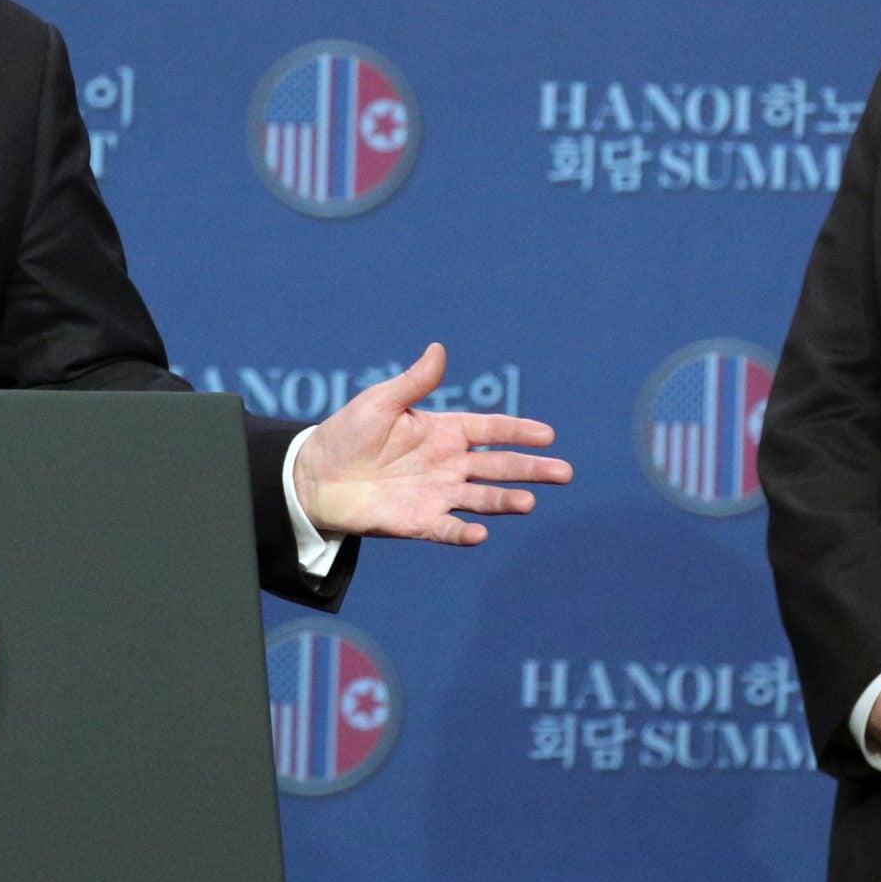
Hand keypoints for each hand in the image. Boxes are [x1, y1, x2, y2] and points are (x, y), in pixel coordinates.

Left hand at [290, 343, 570, 544]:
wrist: (316, 475)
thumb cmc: (348, 433)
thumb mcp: (380, 401)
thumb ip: (414, 382)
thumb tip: (438, 348)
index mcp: (444, 431)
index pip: (491, 430)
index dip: (519, 432)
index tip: (548, 435)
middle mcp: (448, 464)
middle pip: (499, 467)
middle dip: (531, 469)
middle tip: (564, 473)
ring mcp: (436, 494)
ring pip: (481, 498)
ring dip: (505, 501)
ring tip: (528, 503)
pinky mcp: (418, 521)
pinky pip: (447, 528)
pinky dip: (463, 532)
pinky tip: (480, 533)